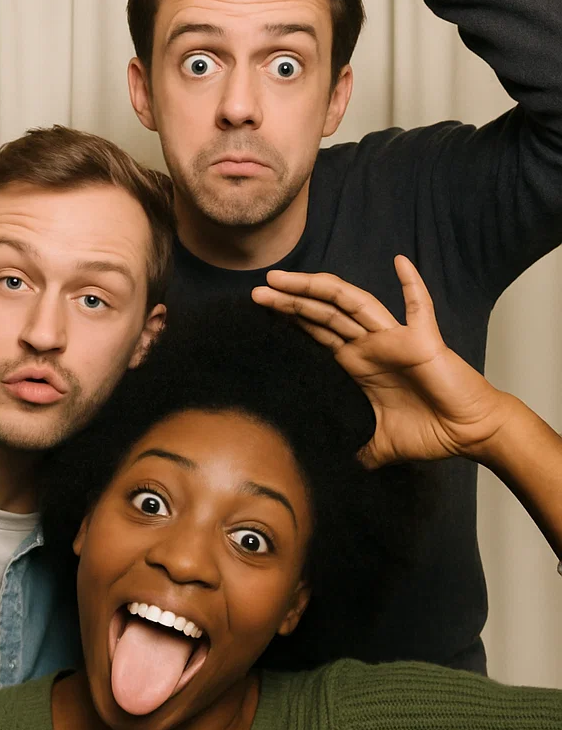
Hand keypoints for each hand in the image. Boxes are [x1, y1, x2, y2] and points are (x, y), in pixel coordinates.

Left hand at [252, 255, 509, 467]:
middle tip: (258, 288)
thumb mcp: (379, 445)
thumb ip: (355, 450)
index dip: (289, 317)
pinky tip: (399, 262)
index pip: (315, 331)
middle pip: (322, 312)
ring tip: (284, 278)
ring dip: (318, 288)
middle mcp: (370, 345)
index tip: (261, 307)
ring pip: (350, 304)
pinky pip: (419, 307)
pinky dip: (412, 284)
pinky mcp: (424, 341)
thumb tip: (334, 467)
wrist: (471, 434)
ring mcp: (395, 338)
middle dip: (290, 300)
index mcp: (356, 363)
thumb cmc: (430, 433)